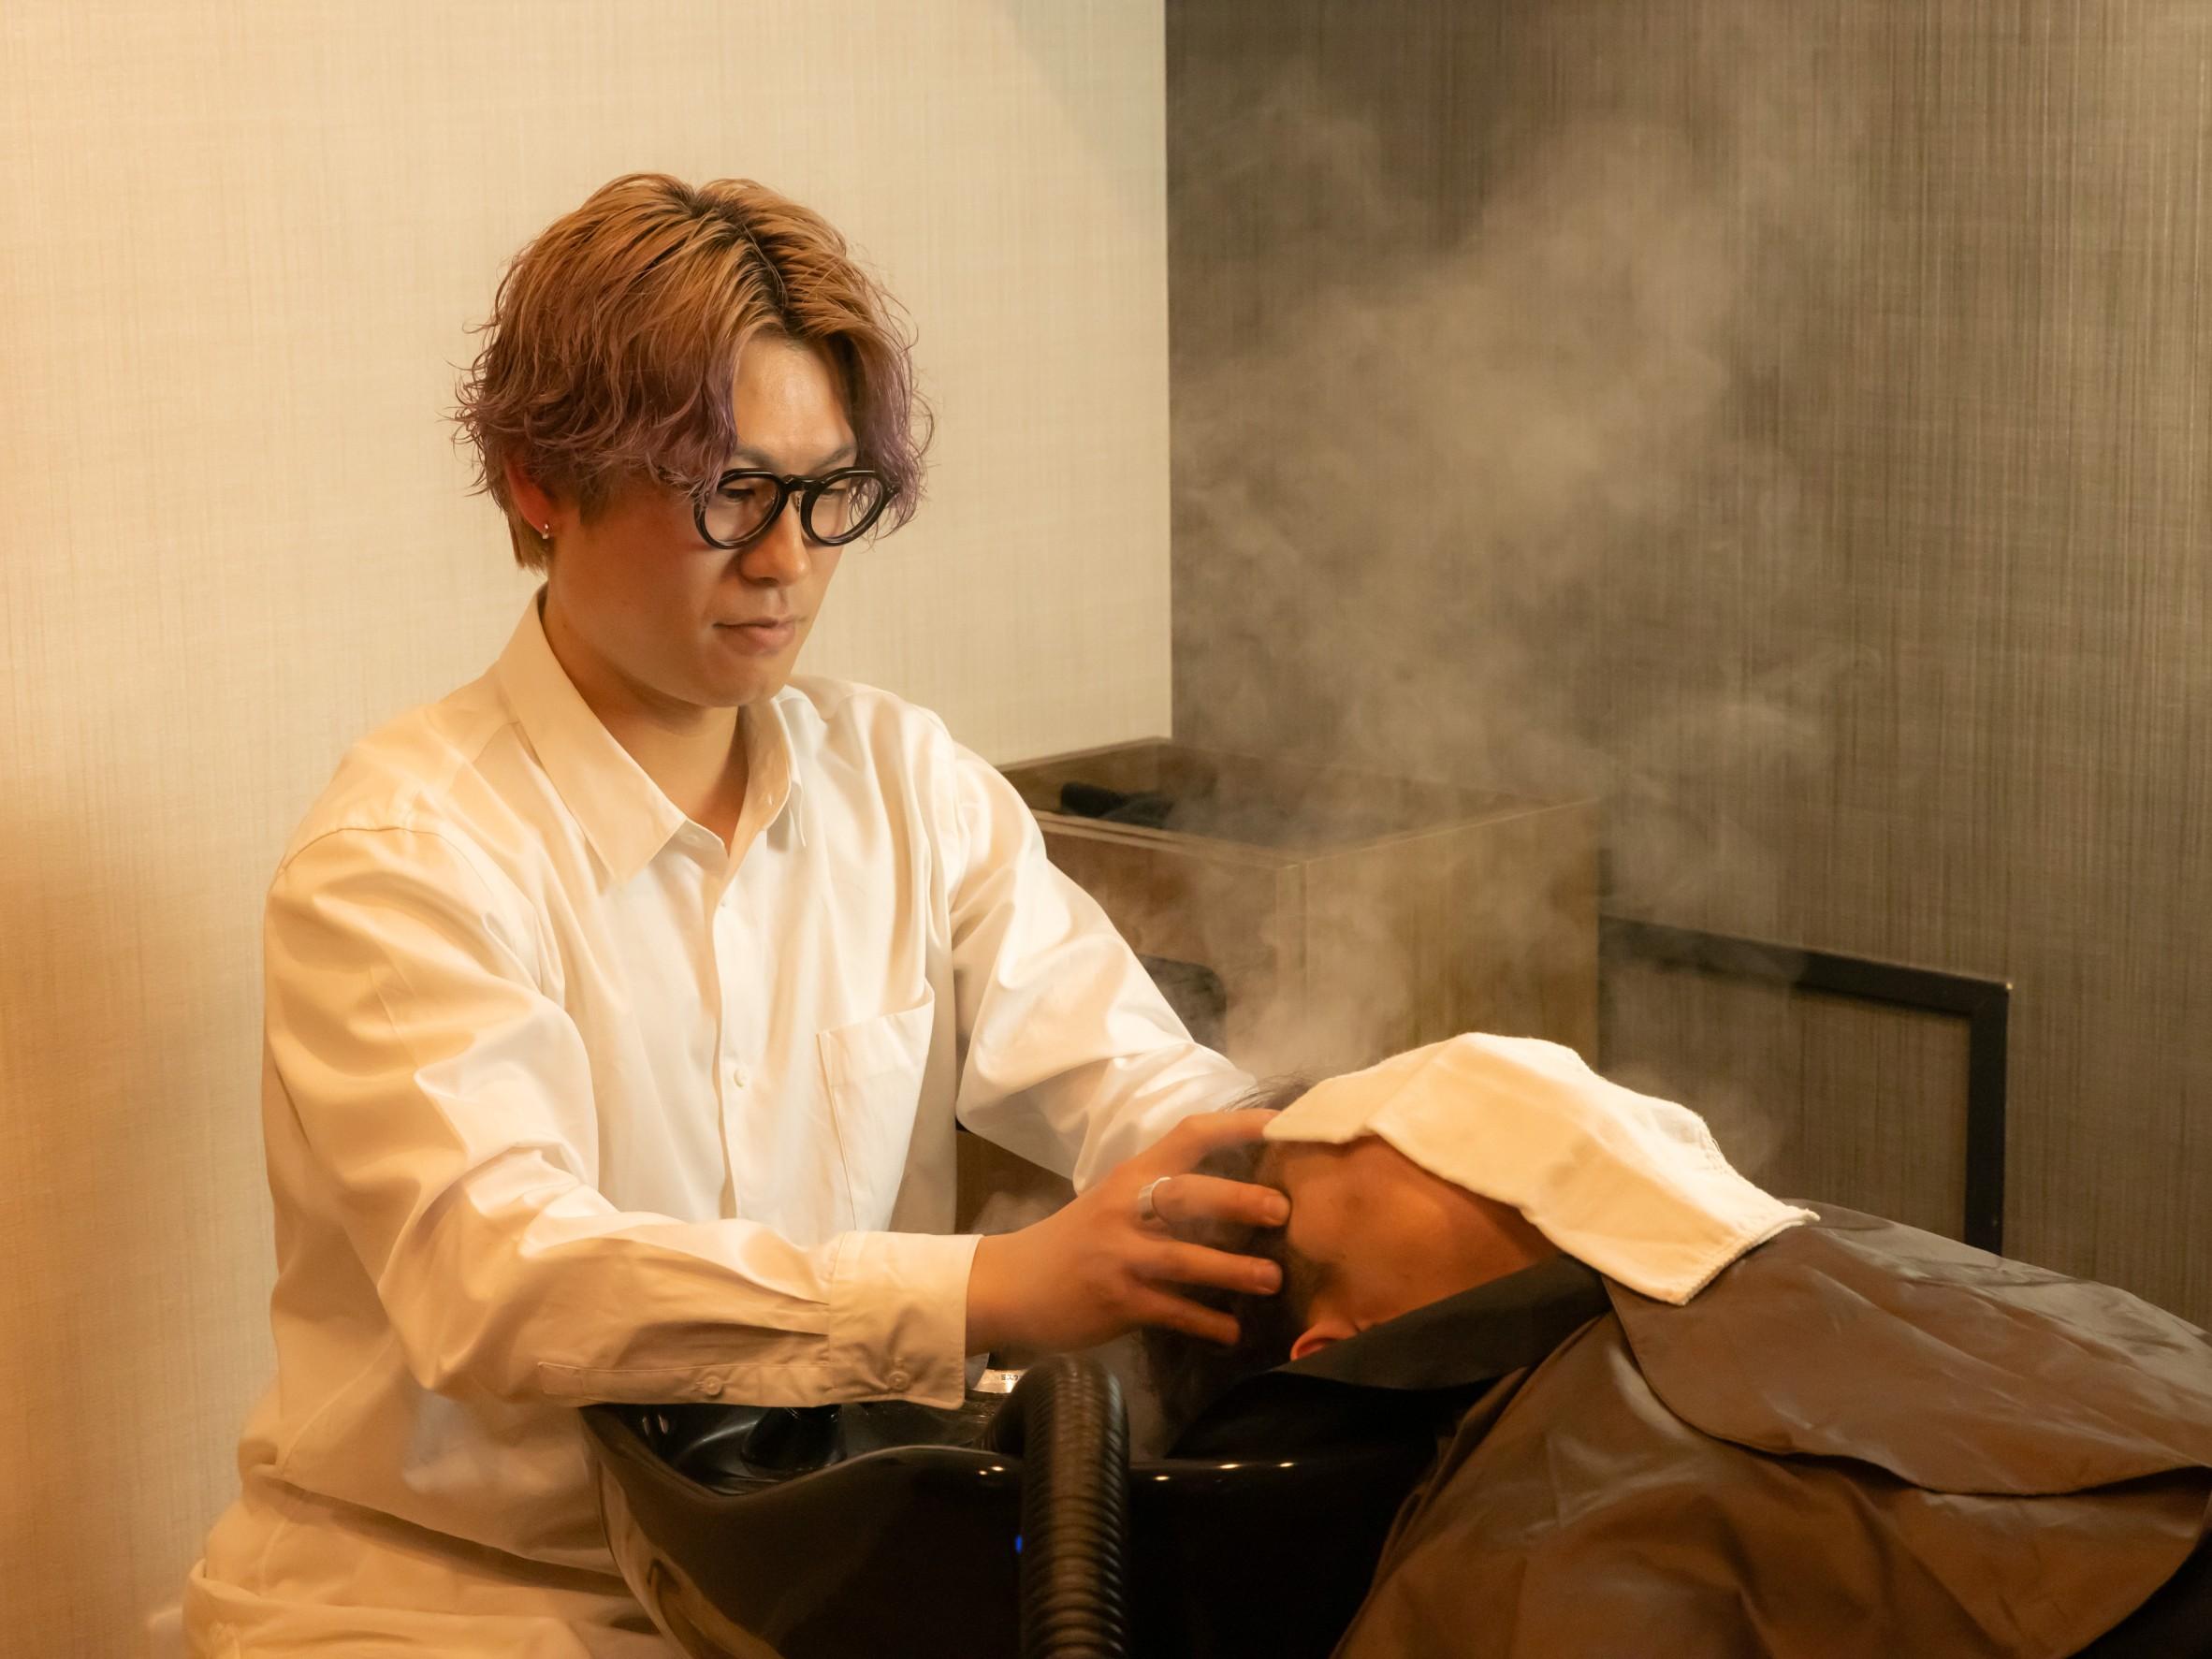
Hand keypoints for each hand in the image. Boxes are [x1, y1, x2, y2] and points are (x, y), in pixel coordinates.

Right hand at [964, 1110, 1290, 1356]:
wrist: (1010, 1284)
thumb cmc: (1074, 1241)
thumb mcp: (1114, 1201)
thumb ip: (1164, 1195)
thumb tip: (1240, 1196)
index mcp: (1130, 1176)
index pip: (1188, 1135)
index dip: (1236, 1126)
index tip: (1281, 1125)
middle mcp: (1124, 1210)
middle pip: (1187, 1195)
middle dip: (1238, 1200)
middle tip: (1283, 1210)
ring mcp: (1119, 1257)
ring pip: (1183, 1259)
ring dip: (1233, 1270)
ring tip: (1274, 1279)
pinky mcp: (1116, 1302)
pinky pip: (1171, 1312)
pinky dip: (1206, 1323)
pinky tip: (1233, 1332)